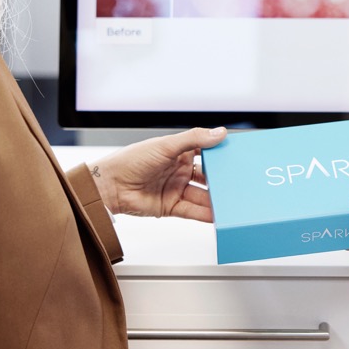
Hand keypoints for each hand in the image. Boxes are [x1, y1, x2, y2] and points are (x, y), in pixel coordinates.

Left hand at [91, 126, 226, 221]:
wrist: (110, 186)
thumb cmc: (131, 160)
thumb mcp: (166, 145)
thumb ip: (194, 139)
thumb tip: (219, 132)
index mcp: (179, 152)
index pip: (206, 151)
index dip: (221, 154)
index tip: (238, 156)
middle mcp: (180, 170)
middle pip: (208, 176)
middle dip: (222, 180)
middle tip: (239, 183)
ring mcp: (176, 188)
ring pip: (203, 195)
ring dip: (216, 200)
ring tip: (232, 202)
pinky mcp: (171, 206)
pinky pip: (193, 210)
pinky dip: (206, 214)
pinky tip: (218, 215)